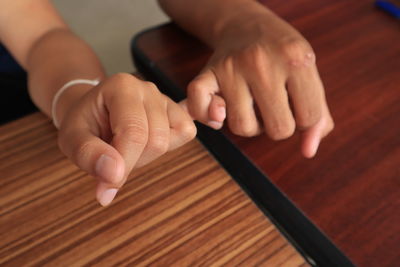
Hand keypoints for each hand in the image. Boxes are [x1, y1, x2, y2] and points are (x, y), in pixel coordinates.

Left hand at [57, 73, 195, 205]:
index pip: (134, 132)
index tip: (106, 187)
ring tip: (126, 149)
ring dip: (147, 156)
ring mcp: (164, 98)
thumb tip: (114, 175)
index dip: (124, 164)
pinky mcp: (176, 110)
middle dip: (133, 161)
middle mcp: (147, 88)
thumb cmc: (83, 124)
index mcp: (121, 87)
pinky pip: (186, 132)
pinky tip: (146, 144)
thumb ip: (88, 155)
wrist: (92, 113)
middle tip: (113, 160)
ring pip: (170, 140)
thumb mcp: (71, 140)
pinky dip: (169, 146)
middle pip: (156, 140)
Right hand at [184, 10, 333, 157]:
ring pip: (243, 127)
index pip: (308, 118)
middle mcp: (262, 62)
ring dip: (250, 125)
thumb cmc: (282, 56)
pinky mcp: (207, 74)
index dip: (304, 120)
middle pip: (278, 129)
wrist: (246, 25)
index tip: (296, 105)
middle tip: (275, 107)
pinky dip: (208, 117)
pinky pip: (201, 108)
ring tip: (252, 107)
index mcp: (296, 59)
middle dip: (279, 126)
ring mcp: (231, 67)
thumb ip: (318, 116)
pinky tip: (219, 112)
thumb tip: (308, 152)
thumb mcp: (308, 75)